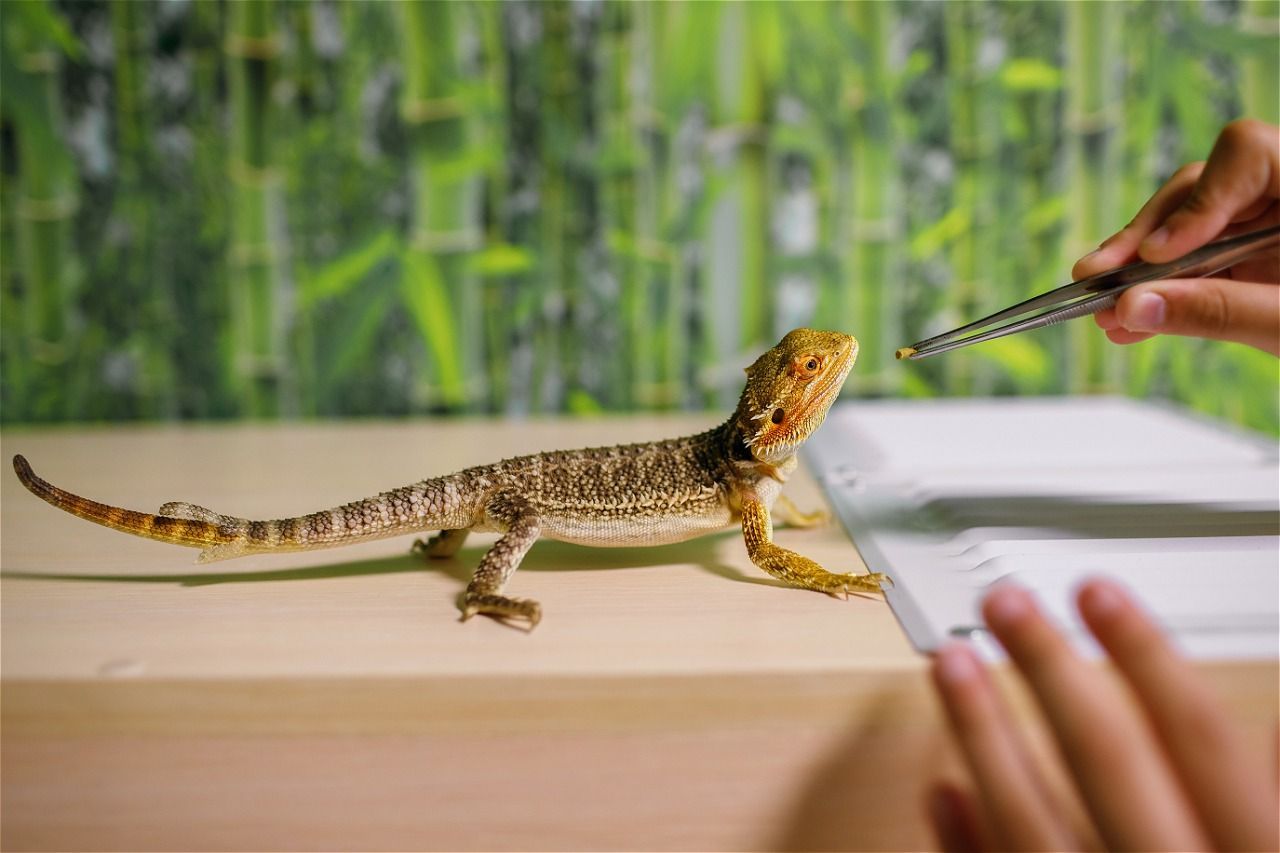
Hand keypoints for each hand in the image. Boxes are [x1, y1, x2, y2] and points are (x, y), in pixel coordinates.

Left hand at [927, 579, 1278, 851]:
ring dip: (986, 735)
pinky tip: (942, 787)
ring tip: (951, 664)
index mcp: (1250, 851)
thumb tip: (1273, 712)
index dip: (1149, 658)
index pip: (1199, 739)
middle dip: (1051, 670)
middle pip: (1106, 763)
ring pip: (1031, 824)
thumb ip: (1273, 788)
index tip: (1098, 591)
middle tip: (1005, 600)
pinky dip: (966, 840)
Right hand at [1073, 119, 1279, 355]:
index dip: (1198, 200)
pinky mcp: (1261, 259)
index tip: (1162, 255)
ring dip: (1144, 269)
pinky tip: (1132, 318)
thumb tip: (1135, 305)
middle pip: (1205, 189)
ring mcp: (1274, 226)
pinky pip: (1202, 262)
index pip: (1247, 154)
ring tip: (1103, 307)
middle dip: (1149, 238)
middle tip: (1100, 277)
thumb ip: (1219, 311)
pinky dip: (1167, 291)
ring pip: (1193, 227)